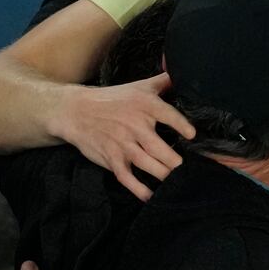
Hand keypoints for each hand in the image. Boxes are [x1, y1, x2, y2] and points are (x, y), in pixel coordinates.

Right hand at [54, 73, 196, 199]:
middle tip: (189, 170)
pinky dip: (140, 190)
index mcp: (144, 105)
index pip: (168, 115)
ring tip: (178, 182)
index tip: (192, 135)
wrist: (76, 111)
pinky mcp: (112, 159)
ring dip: (164, 176)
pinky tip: (152, 196)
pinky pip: (128, 178)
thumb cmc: (112, 99)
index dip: (181, 126)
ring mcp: (123, 144)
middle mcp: (135, 126)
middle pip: (161, 149)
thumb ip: (163, 81)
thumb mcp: (139, 86)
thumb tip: (185, 73)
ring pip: (149, 165)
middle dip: (176, 163)